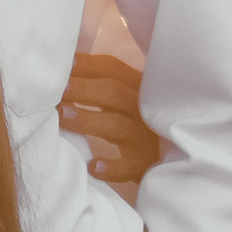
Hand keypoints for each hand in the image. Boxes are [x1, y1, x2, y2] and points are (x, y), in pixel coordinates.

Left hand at [58, 52, 155, 184]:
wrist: (176, 161)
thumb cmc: (140, 124)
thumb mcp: (128, 98)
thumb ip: (103, 84)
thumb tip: (65, 68)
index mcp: (139, 87)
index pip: (112, 69)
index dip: (86, 64)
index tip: (62, 64)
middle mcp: (145, 109)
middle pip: (113, 93)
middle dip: (82, 89)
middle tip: (56, 90)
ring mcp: (146, 139)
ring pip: (117, 126)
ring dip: (88, 120)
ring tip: (62, 116)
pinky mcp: (146, 165)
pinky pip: (128, 166)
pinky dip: (112, 167)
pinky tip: (94, 166)